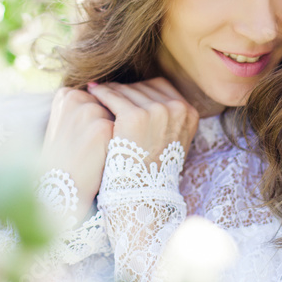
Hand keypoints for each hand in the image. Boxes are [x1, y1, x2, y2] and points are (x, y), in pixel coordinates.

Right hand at [39, 86, 114, 215]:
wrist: (60, 187)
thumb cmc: (64, 158)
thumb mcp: (66, 124)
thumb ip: (84, 107)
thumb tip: (114, 99)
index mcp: (66, 94)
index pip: (97, 97)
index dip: (100, 117)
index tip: (95, 133)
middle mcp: (77, 98)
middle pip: (109, 104)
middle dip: (112, 121)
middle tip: (105, 143)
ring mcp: (90, 111)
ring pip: (119, 115)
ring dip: (121, 130)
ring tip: (109, 150)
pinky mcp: (103, 127)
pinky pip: (124, 129)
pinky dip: (124, 141)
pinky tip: (116, 154)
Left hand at [85, 77, 199, 166]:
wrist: (143, 194)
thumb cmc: (154, 170)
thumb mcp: (172, 141)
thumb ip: (168, 118)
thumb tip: (153, 97)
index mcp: (189, 113)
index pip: (161, 88)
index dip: (142, 89)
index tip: (127, 89)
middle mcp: (177, 108)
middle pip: (144, 88)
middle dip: (125, 88)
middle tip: (108, 87)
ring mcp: (157, 111)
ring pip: (128, 90)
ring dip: (112, 89)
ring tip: (98, 90)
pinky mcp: (135, 117)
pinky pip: (113, 97)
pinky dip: (101, 94)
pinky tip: (93, 93)